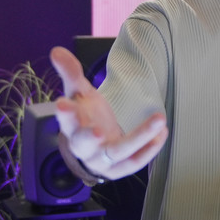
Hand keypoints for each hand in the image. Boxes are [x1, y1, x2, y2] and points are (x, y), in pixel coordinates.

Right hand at [49, 46, 168, 180]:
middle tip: (97, 131)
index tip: (62, 103)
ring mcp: (101, 161)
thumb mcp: (80, 92)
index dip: (64, 113)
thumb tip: (57, 51)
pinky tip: (163, 133)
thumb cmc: (87, 114)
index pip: (65, 120)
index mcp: (71, 126)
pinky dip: (150, 149)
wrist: (96, 144)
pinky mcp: (119, 169)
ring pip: (118, 152)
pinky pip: (135, 162)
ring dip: (140, 137)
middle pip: (83, 144)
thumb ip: (71, 72)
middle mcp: (83, 147)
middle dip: (89, 137)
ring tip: (160, 119)